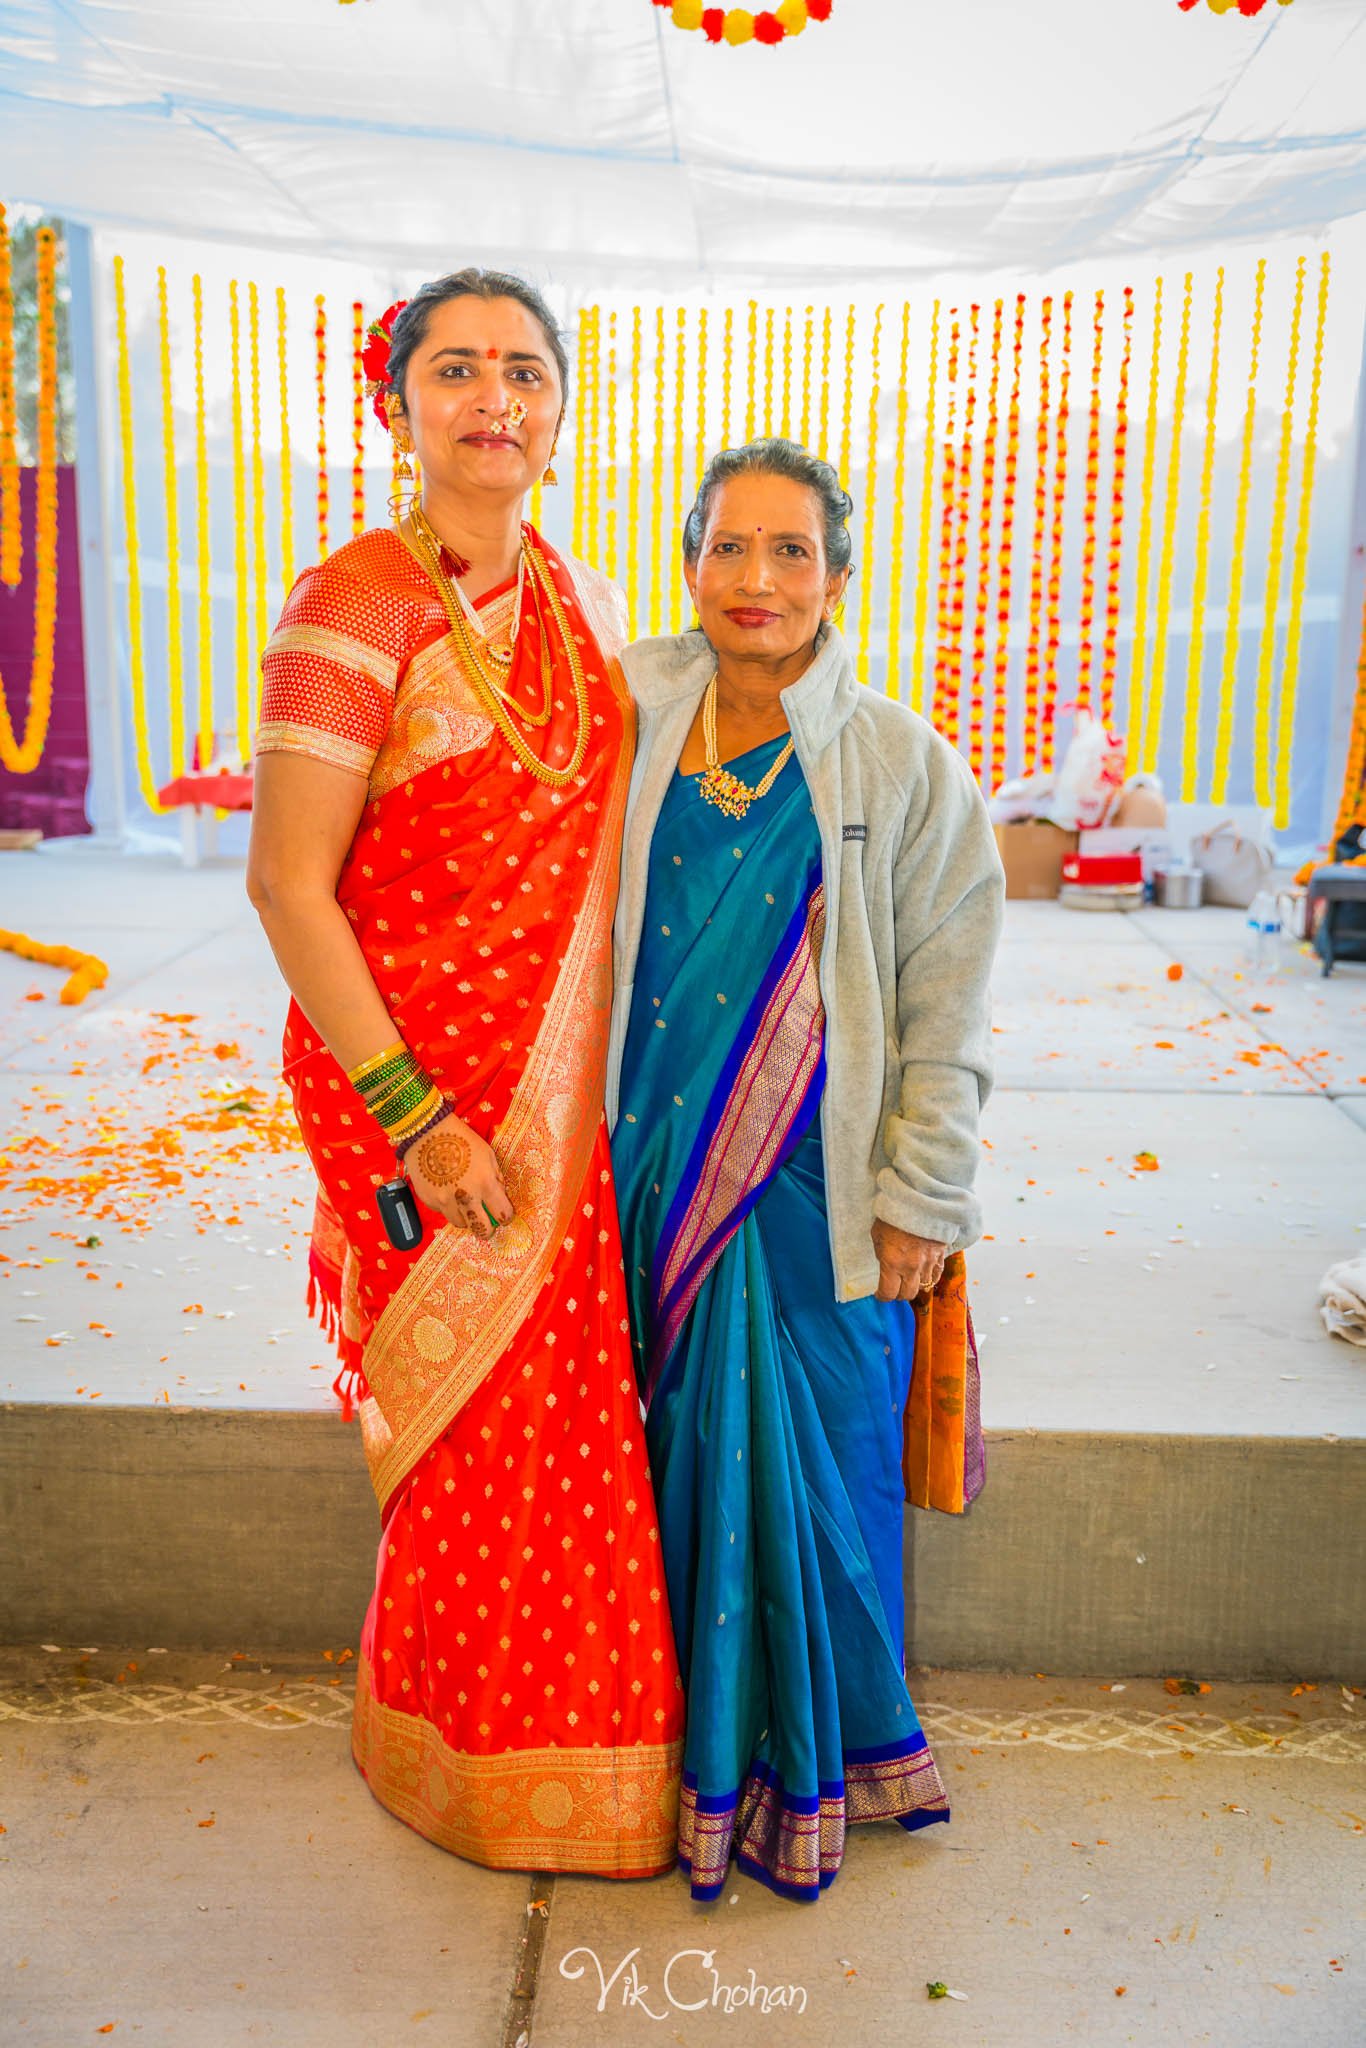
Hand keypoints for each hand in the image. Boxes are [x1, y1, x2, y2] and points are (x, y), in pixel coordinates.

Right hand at [401, 1110, 514, 1241]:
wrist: (427, 1132)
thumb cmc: (461, 1139)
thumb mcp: (487, 1154)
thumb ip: (496, 1178)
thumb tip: (499, 1196)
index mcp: (485, 1184)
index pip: (502, 1214)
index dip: (505, 1217)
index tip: (503, 1215)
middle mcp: (466, 1197)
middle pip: (481, 1230)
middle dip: (487, 1229)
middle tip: (487, 1223)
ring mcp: (445, 1201)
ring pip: (460, 1224)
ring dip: (466, 1218)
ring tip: (465, 1204)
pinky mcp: (429, 1201)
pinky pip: (443, 1213)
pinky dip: (448, 1207)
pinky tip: (447, 1191)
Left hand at [872, 1220, 947, 1303]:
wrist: (917, 1197)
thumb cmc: (893, 1213)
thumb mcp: (877, 1234)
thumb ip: (882, 1254)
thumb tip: (886, 1266)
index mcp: (892, 1262)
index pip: (888, 1293)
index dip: (882, 1296)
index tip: (879, 1293)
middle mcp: (912, 1266)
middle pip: (907, 1294)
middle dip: (898, 1294)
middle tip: (893, 1287)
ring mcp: (929, 1261)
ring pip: (923, 1287)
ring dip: (914, 1286)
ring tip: (908, 1279)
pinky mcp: (941, 1254)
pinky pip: (937, 1275)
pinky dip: (930, 1278)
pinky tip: (923, 1273)